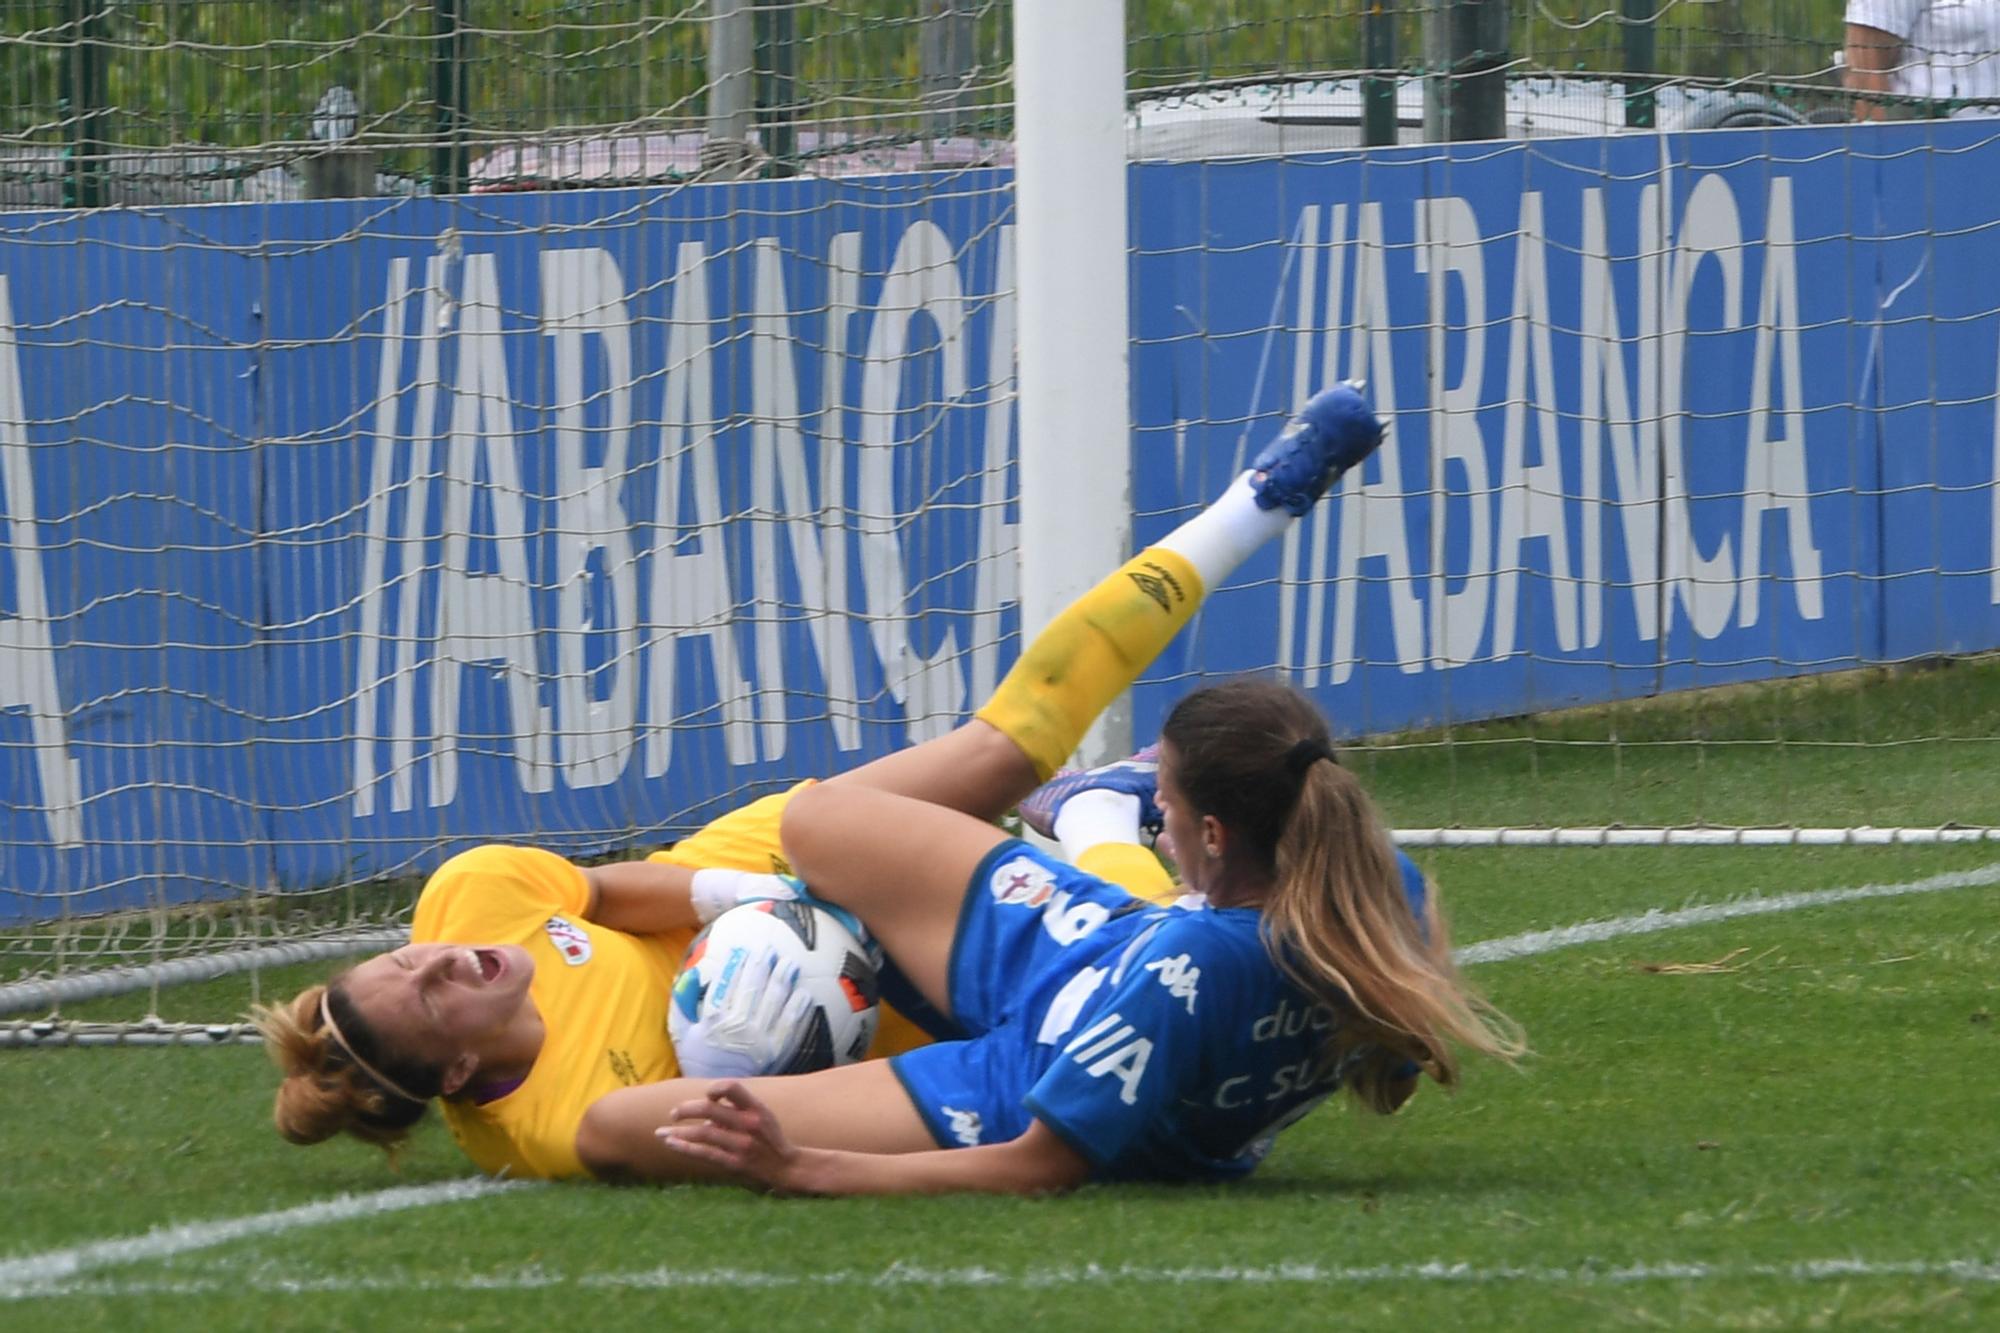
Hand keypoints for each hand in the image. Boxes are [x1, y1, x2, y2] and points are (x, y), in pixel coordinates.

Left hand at [656, 1081, 803, 1190]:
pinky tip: (670, 1143)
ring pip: (702, 1133)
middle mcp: (749, 1125)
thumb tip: (705, 1109)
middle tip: (674, 1114)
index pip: (732, 1086)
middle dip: (686, 1110)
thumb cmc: (769, 1137)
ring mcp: (741, 1145)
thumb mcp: (761, 1115)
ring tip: (660, 1133)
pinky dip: (684, 1148)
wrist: (786, 1167)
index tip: (707, 1097)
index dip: (714, 1089)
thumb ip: (736, 1108)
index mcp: (756, 1108)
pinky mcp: (734, 1163)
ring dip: (677, 1132)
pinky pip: (704, 1154)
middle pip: (709, 1109)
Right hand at [672, 949, 813, 1079]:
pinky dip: (797, 1009)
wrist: (714, 1094)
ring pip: (773, 1002)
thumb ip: (684, 1003)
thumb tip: (691, 974)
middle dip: (763, 966)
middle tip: (772, 950)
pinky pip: (788, 1026)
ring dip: (783, 981)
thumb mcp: (682, 1032)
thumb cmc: (697, 1059)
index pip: (729, 984)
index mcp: (716, 1019)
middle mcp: (738, 1026)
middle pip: (754, 988)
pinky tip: (803, 995)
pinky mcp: (774, 1051)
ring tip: (791, 965)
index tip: (748, 950)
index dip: (740, 965)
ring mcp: (758, 1038)